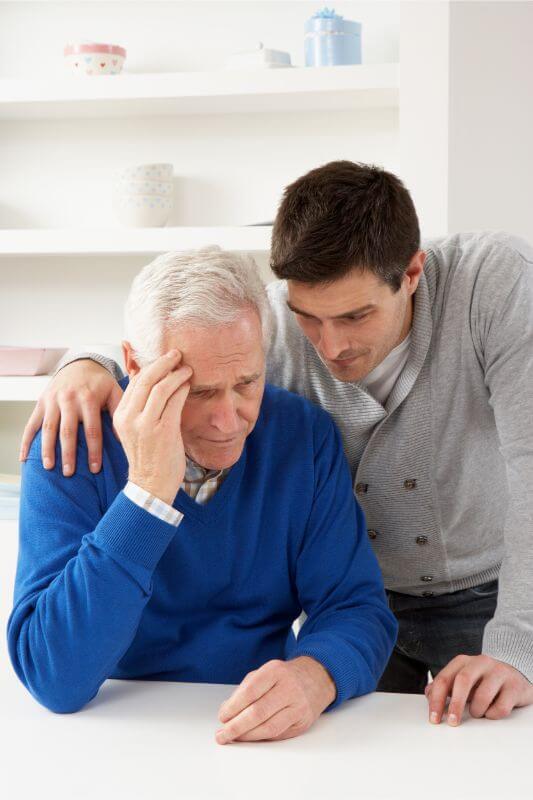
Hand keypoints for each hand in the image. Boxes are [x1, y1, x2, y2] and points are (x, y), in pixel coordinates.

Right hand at [19, 359, 122, 475]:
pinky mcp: (41, 402)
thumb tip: (124, 438)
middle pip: (68, 431)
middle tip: (69, 473)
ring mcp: (53, 401)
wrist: (81, 363)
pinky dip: (26, 441)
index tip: (94, 469)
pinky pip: (32, 423)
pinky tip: (25, 457)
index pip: (92, 430)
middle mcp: (69, 399)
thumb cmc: (100, 383)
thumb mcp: (114, 392)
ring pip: (48, 428)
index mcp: (89, 399)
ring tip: (49, 467)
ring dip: (47, 449)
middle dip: (68, 453)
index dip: (93, 451)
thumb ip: (119, 413)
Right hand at [113, 349, 191, 505]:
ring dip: (176, 373)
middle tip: (176, 354)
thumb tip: (151, 378)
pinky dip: (183, 388)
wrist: (151, 485)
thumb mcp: (136, 429)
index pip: (134, 381)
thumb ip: (141, 406)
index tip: (163, 359)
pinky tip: (188, 384)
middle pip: (146, 378)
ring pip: (161, 386)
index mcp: (121, 415)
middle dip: (163, 362)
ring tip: (186, 368)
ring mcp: (146, 424)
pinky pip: (175, 400)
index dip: (150, 366)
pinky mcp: (163, 430)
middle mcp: (130, 417)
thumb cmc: (148, 455)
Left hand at [215, 656, 336, 744]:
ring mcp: (298, 706)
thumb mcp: (264, 673)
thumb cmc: (284, 676)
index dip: (233, 707)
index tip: (222, 717)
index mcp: (276, 671)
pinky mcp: (303, 722)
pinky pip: (278, 735)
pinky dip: (261, 738)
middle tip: (222, 734)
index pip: (251, 691)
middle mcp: (289, 688)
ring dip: (247, 736)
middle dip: (236, 727)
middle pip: (258, 712)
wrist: (316, 678)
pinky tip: (250, 737)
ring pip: (269, 728)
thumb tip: (226, 711)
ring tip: (233, 738)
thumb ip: (244, 690)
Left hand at [426, 654, 532, 724]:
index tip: (434, 718)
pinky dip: (493, 715)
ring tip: (477, 712)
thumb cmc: (483, 680)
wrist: (515, 673)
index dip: (437, 699)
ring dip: (477, 711)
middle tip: (452, 722)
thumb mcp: (462, 679)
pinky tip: (491, 712)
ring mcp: (499, 672)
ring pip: (483, 696)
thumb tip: (428, 694)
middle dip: (455, 705)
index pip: (444, 679)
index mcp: (463, 661)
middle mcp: (480, 663)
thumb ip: (446, 685)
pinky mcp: (514, 686)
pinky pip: (501, 707)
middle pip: (462, 681)